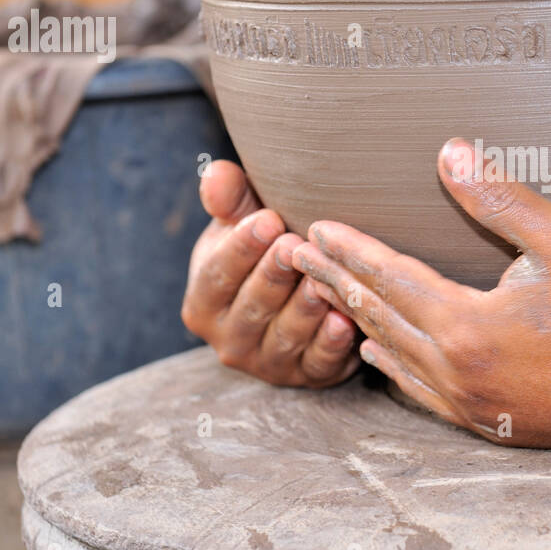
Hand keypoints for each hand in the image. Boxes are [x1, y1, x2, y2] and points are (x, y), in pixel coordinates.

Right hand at [180, 160, 359, 385]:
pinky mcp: (307, 377)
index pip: (217, 275)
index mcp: (204, 303)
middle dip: (274, 275)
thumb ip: (230, 200)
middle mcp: (229, 340)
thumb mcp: (241, 226)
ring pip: (285, 335)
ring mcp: (268, 364)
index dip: (242, 248)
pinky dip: (331, 344)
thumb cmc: (262, 254)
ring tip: (322, 281)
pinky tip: (346, 321)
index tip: (268, 219)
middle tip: (297, 246)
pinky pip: (318, 362)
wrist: (296, 299)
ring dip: (305, 308)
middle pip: (252, 306)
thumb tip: (216, 172)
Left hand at [290, 139, 550, 450]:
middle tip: (292, 258)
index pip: (389, 278)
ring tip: (326, 297)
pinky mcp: (491, 424)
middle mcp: (457, 372)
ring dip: (356, 323)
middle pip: (377, 318)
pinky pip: (421, 394)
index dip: (349, 249)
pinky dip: (393, 367)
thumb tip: (449, 152)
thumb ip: (502, 198)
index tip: (312, 228)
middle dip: (334, 282)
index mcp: (467, 325)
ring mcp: (472, 405)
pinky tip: (381, 355)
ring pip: (393, 359)